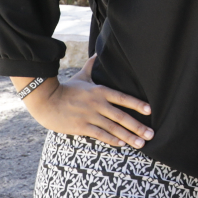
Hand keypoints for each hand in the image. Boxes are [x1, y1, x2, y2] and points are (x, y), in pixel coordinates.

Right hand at [21, 74, 153, 148]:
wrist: (45, 100)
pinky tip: (121, 144)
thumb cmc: (65, 88)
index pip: (123, 98)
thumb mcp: (81, 76)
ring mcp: (89, 116)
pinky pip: (99, 134)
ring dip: (128, 136)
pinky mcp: (80, 127)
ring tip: (141, 144)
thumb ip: (92, 66)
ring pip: (113, 128)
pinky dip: (111, 139)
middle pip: (122, 116)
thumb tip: (98, 53)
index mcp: (100, 91)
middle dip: (138, 126)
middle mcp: (98, 104)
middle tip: (151, 134)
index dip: (138, 104)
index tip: (151, 111)